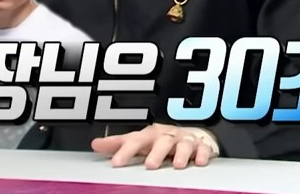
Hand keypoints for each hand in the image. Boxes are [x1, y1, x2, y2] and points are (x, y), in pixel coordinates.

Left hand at [91, 123, 218, 168]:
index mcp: (152, 134)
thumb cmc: (163, 140)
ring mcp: (187, 140)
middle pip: (162, 141)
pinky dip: (203, 154)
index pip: (137, 140)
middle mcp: (169, 135)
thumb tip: (95, 144)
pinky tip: (200, 162)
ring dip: (181, 154)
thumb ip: (120, 144)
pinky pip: (204, 148)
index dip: (127, 150)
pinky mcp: (203, 145)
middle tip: (150, 165)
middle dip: (157, 152)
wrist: (193, 134)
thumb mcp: (141, 141)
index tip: (117, 162)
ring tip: (178, 165)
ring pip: (184, 144)